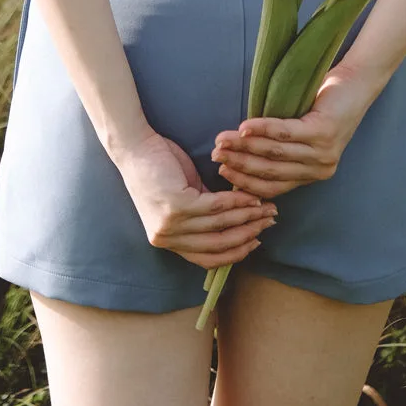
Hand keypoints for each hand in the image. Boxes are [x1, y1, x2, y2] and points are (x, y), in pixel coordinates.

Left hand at [117, 128, 277, 269]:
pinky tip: (250, 196)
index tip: (256, 242)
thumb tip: (240, 220)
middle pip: (217, 245)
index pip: (207, 259)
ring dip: (247, 218)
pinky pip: (214, 207)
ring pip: (219, 226)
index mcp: (168, 241)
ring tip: (265, 208)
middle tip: (269, 222)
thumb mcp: (184, 197)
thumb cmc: (160, 168)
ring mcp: (170, 225)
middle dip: (248, 235)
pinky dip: (236, 202)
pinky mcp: (175, 206)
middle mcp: (167, 238)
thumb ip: (206, 213)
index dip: (235, 253)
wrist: (135, 146)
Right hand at [210, 63, 375, 198]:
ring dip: (243, 146)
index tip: (222, 172)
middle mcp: (319, 169)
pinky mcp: (323, 132)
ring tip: (222, 140)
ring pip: (274, 152)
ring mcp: (322, 152)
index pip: (273, 186)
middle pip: (270, 170)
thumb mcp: (303, 135)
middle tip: (216, 155)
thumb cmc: (324, 106)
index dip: (245, 181)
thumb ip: (280, 149)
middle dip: (238, 163)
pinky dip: (261, 129)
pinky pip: (284, 132)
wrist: (356, 83)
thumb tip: (240, 156)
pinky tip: (243, 127)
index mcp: (312, 174)